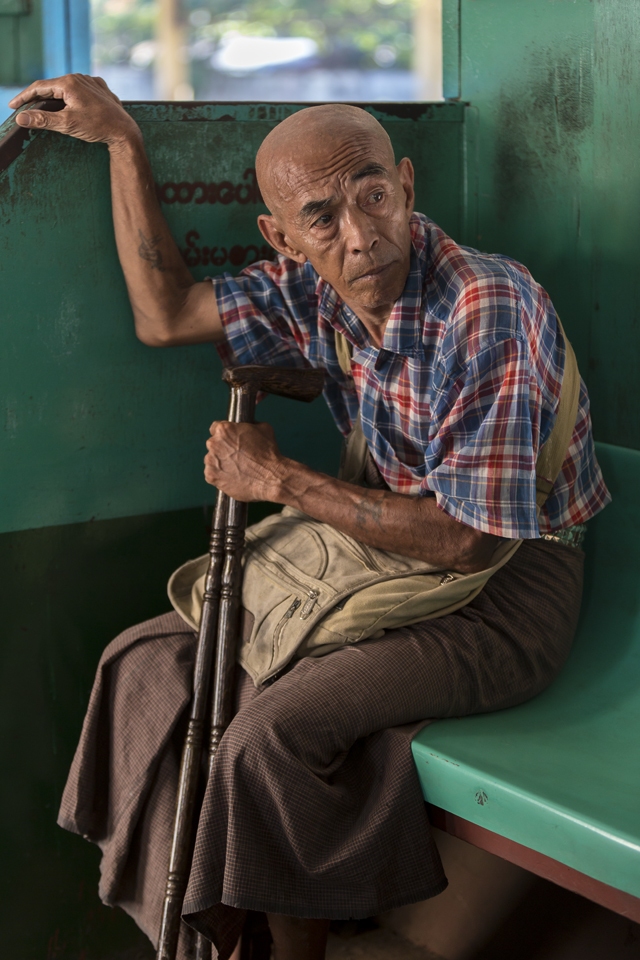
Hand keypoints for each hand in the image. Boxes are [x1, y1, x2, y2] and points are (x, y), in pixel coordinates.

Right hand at [8, 74, 138, 149]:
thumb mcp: (67, 124)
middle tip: (25, 107)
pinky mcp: (101, 89)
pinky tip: (69, 102)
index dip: (24, 97)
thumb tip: (21, 118)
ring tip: (44, 106)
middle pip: (52, 86)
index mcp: (69, 83)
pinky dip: (71, 96)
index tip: (13, 106)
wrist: (125, 131)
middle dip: (38, 97)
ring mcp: (92, 82)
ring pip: (66, 87)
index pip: (39, 88)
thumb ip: (43, 120)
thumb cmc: (98, 127)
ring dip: (54, 96)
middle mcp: (80, 77)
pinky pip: (81, 89)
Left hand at [204, 421, 287, 501]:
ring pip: (212, 460)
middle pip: (214, 444)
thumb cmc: (268, 454)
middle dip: (223, 449)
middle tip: (237, 456)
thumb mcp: (263, 428)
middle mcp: (214, 443)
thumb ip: (250, 424)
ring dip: (221, 462)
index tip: (230, 440)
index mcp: (224, 430)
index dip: (225, 435)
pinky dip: (220, 476)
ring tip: (236, 468)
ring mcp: (211, 461)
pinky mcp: (211, 477)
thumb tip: (248, 425)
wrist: (270, 477)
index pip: (216, 428)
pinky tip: (233, 476)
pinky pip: (212, 474)